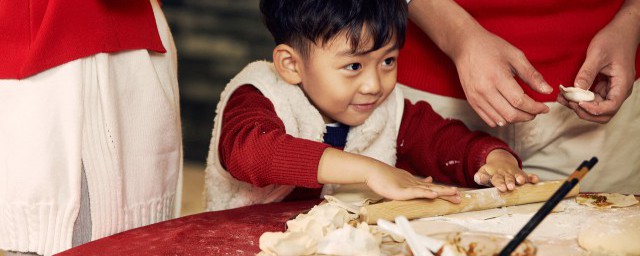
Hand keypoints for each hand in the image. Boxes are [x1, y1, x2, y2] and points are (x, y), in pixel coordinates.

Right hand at [317, 148, 460, 202]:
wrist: (372, 171)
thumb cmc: (384, 177)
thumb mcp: (402, 180)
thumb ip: (416, 182)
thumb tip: (429, 180)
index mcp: (414, 183)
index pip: (432, 188)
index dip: (444, 191)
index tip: (456, 194)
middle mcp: (414, 184)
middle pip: (434, 189)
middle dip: (447, 193)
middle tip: (460, 197)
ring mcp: (408, 186)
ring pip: (428, 190)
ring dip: (442, 192)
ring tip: (454, 193)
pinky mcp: (402, 191)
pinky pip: (416, 192)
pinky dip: (426, 193)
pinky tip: (434, 194)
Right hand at [453, 29, 551, 126]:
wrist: (465, 46)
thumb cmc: (491, 47)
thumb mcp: (515, 56)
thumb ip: (532, 75)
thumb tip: (547, 91)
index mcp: (497, 77)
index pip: (520, 101)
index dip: (536, 108)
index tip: (544, 107)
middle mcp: (485, 90)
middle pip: (510, 114)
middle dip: (528, 116)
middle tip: (536, 111)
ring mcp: (476, 97)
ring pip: (500, 120)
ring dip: (516, 119)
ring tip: (524, 111)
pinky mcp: (471, 101)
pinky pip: (489, 119)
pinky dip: (502, 120)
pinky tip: (509, 112)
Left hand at [474, 149, 538, 191]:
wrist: (500, 160)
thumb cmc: (491, 172)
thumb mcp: (483, 173)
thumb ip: (480, 177)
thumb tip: (478, 178)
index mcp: (496, 174)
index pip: (497, 179)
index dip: (499, 184)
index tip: (502, 188)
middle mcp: (506, 174)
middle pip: (508, 178)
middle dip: (510, 182)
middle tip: (511, 187)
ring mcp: (514, 173)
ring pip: (518, 176)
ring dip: (521, 178)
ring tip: (521, 182)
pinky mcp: (522, 173)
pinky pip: (528, 175)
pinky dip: (532, 177)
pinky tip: (535, 180)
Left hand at [558, 5, 639, 122]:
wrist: (622, 30)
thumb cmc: (613, 39)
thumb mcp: (597, 54)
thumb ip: (586, 73)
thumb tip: (576, 90)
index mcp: (622, 84)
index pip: (610, 107)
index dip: (593, 109)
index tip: (577, 102)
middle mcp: (619, 91)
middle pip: (603, 114)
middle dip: (584, 111)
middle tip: (568, 101)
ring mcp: (611, 90)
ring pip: (596, 108)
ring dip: (579, 107)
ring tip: (562, 98)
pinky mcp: (603, 87)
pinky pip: (591, 99)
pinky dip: (579, 99)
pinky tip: (565, 94)